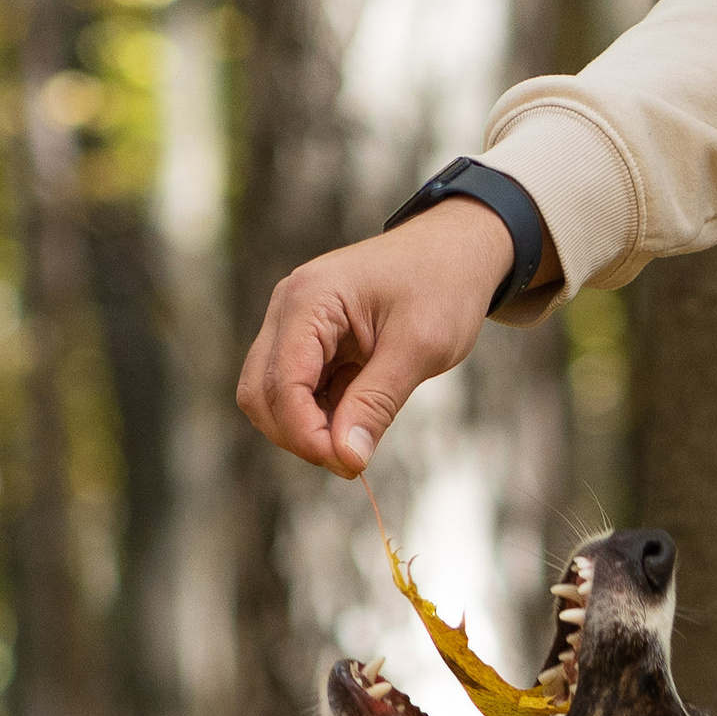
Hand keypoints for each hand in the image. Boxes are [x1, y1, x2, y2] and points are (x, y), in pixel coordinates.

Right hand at [234, 196, 513, 473]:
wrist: (457, 250)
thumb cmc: (444, 286)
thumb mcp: (420, 346)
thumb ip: (378, 402)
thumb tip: (346, 459)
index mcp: (310, 298)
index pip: (282, 383)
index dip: (307, 434)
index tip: (350, 465)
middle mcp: (288, 307)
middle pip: (259, 394)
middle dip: (299, 436)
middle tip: (353, 459)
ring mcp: (293, 323)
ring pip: (270, 397)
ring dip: (308, 428)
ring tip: (360, 435)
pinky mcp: (308, 340)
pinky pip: (296, 391)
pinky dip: (320, 415)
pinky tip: (360, 413)